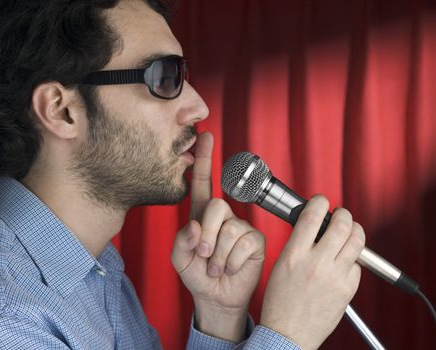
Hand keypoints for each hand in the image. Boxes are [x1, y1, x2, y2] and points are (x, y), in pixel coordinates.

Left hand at [171, 132, 265, 341]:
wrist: (216, 297)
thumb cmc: (197, 274)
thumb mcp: (180, 258)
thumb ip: (182, 239)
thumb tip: (197, 225)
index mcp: (202, 216)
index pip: (202, 183)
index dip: (203, 160)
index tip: (205, 136)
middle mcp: (223, 217)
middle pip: (217, 206)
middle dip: (208, 235)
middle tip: (204, 255)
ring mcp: (241, 227)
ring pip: (230, 229)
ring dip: (219, 255)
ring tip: (217, 266)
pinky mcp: (255, 241)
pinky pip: (244, 243)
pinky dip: (233, 261)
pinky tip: (231, 267)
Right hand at [260, 195, 364, 348]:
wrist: (288, 334)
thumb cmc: (281, 301)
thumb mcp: (281, 265)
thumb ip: (299, 244)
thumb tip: (314, 225)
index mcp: (294, 255)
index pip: (312, 216)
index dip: (320, 202)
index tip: (321, 201)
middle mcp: (316, 263)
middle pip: (341, 224)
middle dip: (344, 214)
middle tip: (340, 215)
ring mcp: (335, 276)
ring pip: (356, 241)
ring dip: (355, 230)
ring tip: (350, 231)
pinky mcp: (348, 289)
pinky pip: (358, 265)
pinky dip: (353, 259)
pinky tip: (344, 262)